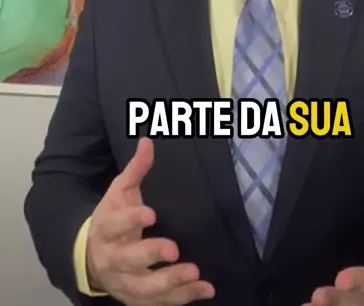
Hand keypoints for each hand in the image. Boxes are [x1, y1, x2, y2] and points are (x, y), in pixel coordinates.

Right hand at [86, 137, 214, 305]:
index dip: (131, 219)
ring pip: (145, 289)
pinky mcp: (137, 299)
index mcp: (106, 228)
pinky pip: (159, 304)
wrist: (90, 257)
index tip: (151, 214)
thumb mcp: (119, 192)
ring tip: (194, 273)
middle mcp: (112, 259)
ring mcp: (124, 283)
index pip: (115, 224)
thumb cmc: (112, 218)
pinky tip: (205, 288)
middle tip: (174, 249)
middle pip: (128, 261)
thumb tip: (147, 142)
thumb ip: (135, 170)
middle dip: (150, 255)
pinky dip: (183, 298)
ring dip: (170, 283)